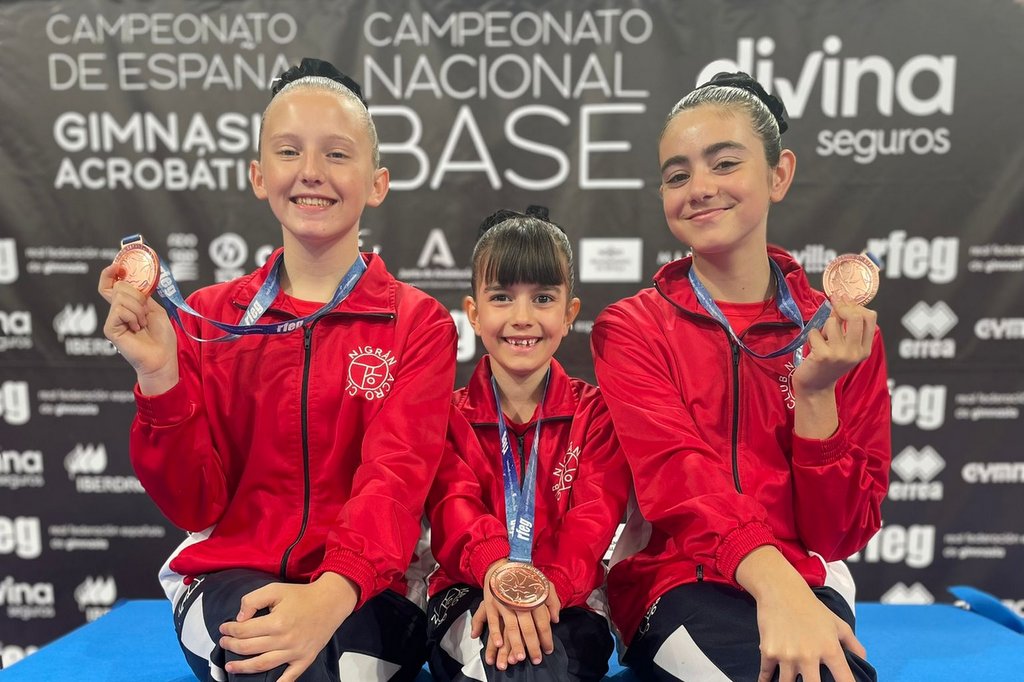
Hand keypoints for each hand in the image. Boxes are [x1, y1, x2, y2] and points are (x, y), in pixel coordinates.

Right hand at [99, 264, 177, 393]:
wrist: (163, 357)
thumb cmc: (161, 336)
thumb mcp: (154, 309)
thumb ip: (141, 294)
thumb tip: (129, 279)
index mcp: (127, 305)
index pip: (110, 284)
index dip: (111, 273)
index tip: (119, 266)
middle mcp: (117, 311)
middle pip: (119, 287)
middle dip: (137, 295)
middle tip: (145, 312)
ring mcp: (112, 320)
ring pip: (121, 297)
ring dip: (138, 309)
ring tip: (143, 324)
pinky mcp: (110, 328)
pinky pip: (119, 310)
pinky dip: (133, 317)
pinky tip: (137, 329)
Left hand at [218, 573, 358, 681]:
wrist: (330, 602)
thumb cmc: (301, 596)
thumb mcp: (275, 589)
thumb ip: (253, 600)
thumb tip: (239, 618)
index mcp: (277, 622)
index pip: (244, 630)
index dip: (229, 630)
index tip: (223, 628)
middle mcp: (285, 640)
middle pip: (249, 648)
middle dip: (231, 646)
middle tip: (224, 643)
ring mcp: (295, 652)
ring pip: (262, 665)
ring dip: (243, 667)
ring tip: (230, 667)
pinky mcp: (305, 659)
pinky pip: (289, 677)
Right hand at [471, 561, 559, 669]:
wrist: (504, 564)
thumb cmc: (526, 577)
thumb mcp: (544, 583)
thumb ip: (552, 601)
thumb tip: (555, 620)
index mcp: (534, 598)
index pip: (543, 622)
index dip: (546, 638)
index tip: (548, 650)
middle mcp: (520, 602)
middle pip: (528, 628)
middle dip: (533, 646)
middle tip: (536, 660)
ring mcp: (504, 603)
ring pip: (512, 627)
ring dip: (515, 644)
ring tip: (519, 659)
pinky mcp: (491, 603)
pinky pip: (494, 620)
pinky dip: (495, 633)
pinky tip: (499, 644)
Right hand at [755, 594, 864, 681]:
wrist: (781, 590)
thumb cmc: (811, 607)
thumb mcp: (838, 624)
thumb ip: (854, 646)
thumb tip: (863, 663)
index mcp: (830, 649)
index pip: (845, 680)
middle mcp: (809, 655)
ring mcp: (787, 655)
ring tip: (791, 681)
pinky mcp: (769, 651)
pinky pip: (766, 674)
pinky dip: (766, 680)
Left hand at [792, 300, 876, 395]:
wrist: (815, 387)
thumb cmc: (828, 364)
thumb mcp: (844, 347)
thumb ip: (846, 328)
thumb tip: (841, 301)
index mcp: (864, 349)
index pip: (869, 318)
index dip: (856, 305)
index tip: (844, 300)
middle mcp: (855, 352)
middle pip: (855, 317)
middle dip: (842, 307)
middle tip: (833, 305)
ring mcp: (840, 354)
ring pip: (831, 322)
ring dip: (822, 327)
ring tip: (821, 339)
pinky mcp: (823, 355)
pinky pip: (815, 332)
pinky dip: (811, 336)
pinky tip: (812, 348)